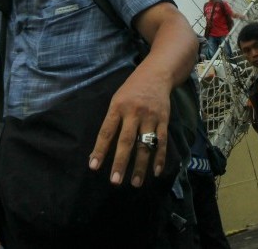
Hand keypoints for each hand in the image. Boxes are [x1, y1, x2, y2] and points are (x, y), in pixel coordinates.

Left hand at [88, 66, 170, 187]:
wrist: (157, 74)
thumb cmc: (132, 90)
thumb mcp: (117, 99)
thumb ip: (112, 121)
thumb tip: (101, 148)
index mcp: (117, 107)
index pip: (106, 131)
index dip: (100, 150)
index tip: (94, 166)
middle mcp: (133, 112)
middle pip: (126, 141)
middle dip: (120, 162)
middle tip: (115, 181)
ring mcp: (150, 117)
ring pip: (145, 144)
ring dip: (140, 166)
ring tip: (135, 183)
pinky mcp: (164, 119)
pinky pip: (161, 141)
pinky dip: (159, 157)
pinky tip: (155, 172)